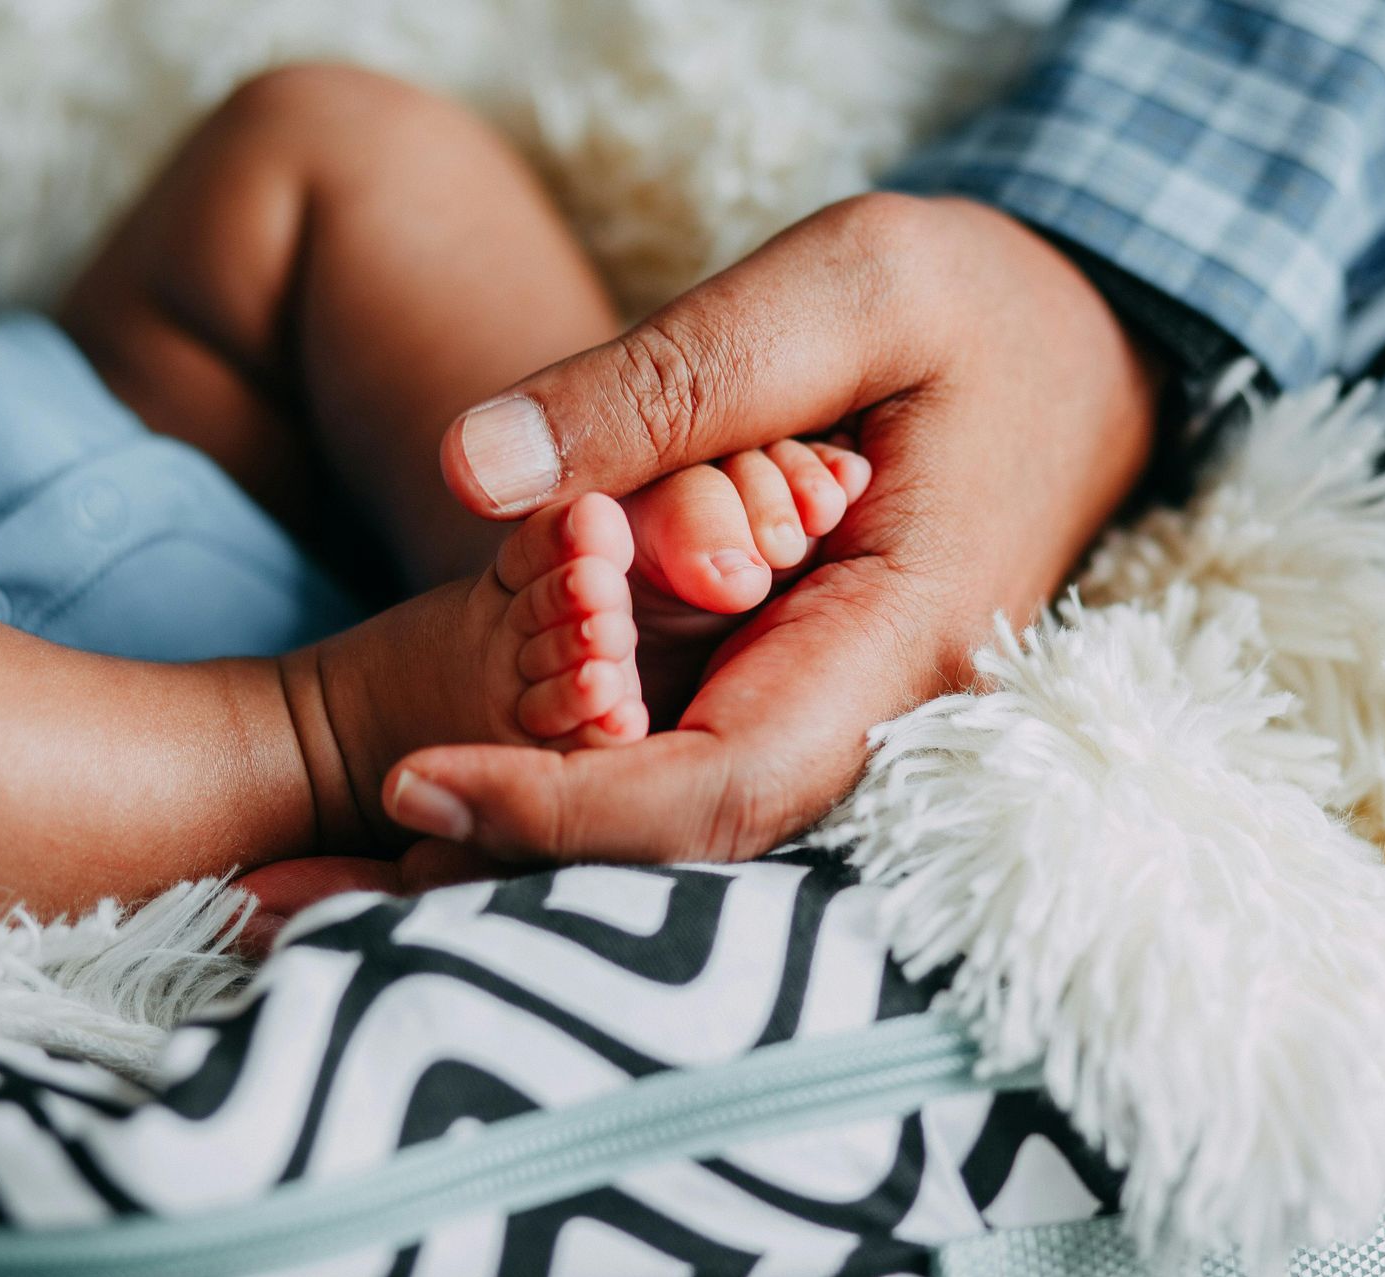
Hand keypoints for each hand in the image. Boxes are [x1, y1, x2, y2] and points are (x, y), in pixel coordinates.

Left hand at [242, 193, 1160, 906]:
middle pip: (682, 844)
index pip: (727, 782)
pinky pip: (686, 769)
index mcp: (904, 633)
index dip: (567, 809)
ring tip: (323, 871)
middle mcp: (880, 714)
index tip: (408, 783)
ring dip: (515, 851)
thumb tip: (472, 471)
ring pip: (675, 826)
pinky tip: (450, 792)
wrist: (1090, 354)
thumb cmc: (986, 307)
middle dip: (502, 869)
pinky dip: (567, 791)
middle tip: (294, 884)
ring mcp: (847, 714)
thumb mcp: (851, 283)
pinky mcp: (811, 692)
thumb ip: (673, 374)